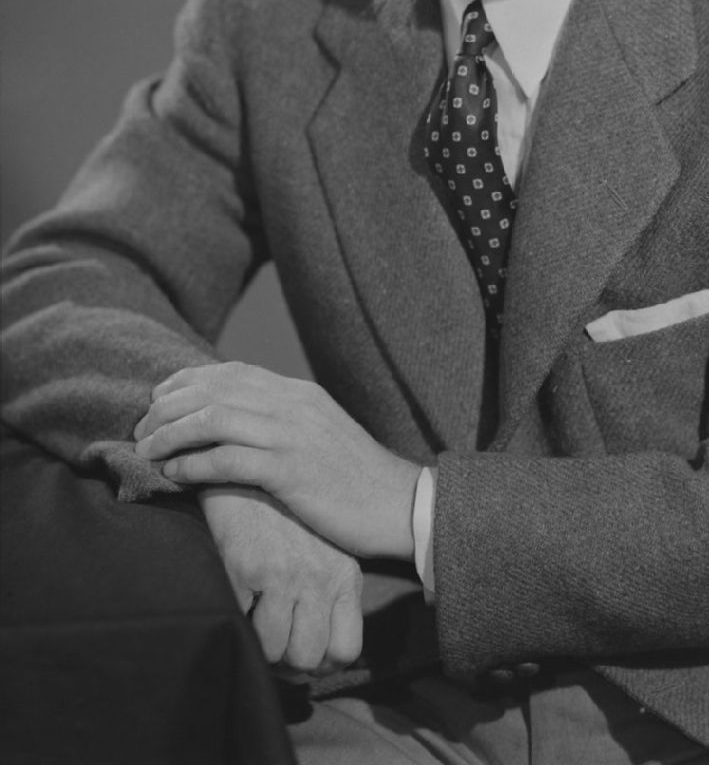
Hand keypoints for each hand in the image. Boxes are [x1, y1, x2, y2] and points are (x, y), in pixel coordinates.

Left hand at [133, 362, 420, 560]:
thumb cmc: (355, 479)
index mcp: (298, 393)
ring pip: (214, 419)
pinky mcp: (291, 470)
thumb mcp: (319, 434)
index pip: (231, 372)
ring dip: (171, 434)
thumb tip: (239, 423)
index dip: (186, 381)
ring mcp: (292, 435)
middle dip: (168, 407)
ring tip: (147, 451)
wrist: (398, 505)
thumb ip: (283, 421)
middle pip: (214, 390)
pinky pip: (228, 459)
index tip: (158, 397)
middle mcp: (293, 405)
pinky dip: (194, 463)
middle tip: (142, 431)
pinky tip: (175, 474)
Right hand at [199, 484, 362, 674]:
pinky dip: (236, 620)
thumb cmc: (288, 511)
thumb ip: (330, 587)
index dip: (322, 660)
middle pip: (308, 657)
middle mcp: (319, 578)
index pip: (346, 648)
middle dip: (288, 660)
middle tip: (275, 639)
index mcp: (344, 574)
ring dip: (260, 644)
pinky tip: (237, 599)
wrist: (253, 463)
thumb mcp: (326, 544)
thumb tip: (322, 643)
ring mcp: (283, 574)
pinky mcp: (246, 568)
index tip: (303, 647)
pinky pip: (241, 625)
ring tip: (254, 622)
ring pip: (273, 651)